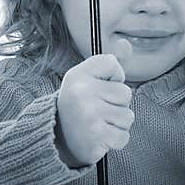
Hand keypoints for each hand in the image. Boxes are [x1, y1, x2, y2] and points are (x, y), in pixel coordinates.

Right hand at [55, 39, 134, 167]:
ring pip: (128, 116)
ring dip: (117, 124)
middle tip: (96, 110)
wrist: (57, 140)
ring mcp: (89, 115)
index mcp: (78, 75)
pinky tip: (100, 138)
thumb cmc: (80, 106)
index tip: (98, 87)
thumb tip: (127, 43)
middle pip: (126, 93)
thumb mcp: (88, 80)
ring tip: (97, 124)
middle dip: (117, 104)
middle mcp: (81, 92)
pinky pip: (124, 136)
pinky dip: (116, 140)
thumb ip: (110, 64)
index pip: (112, 63)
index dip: (112, 77)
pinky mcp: (96, 137)